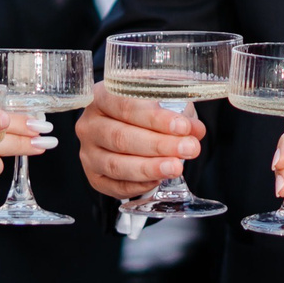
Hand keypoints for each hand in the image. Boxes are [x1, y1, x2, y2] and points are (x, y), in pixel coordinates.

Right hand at [76, 83, 204, 200]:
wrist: (126, 125)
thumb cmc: (143, 108)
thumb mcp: (158, 97)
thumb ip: (176, 109)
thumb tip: (195, 130)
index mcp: (100, 96)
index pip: (126, 106)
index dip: (155, 118)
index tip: (183, 126)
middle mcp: (89, 125)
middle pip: (121, 137)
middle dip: (159, 145)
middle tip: (189, 148)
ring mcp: (88, 153)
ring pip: (116, 165)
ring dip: (150, 168)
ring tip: (177, 167)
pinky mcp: (94, 177)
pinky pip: (115, 186)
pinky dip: (139, 184)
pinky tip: (159, 179)